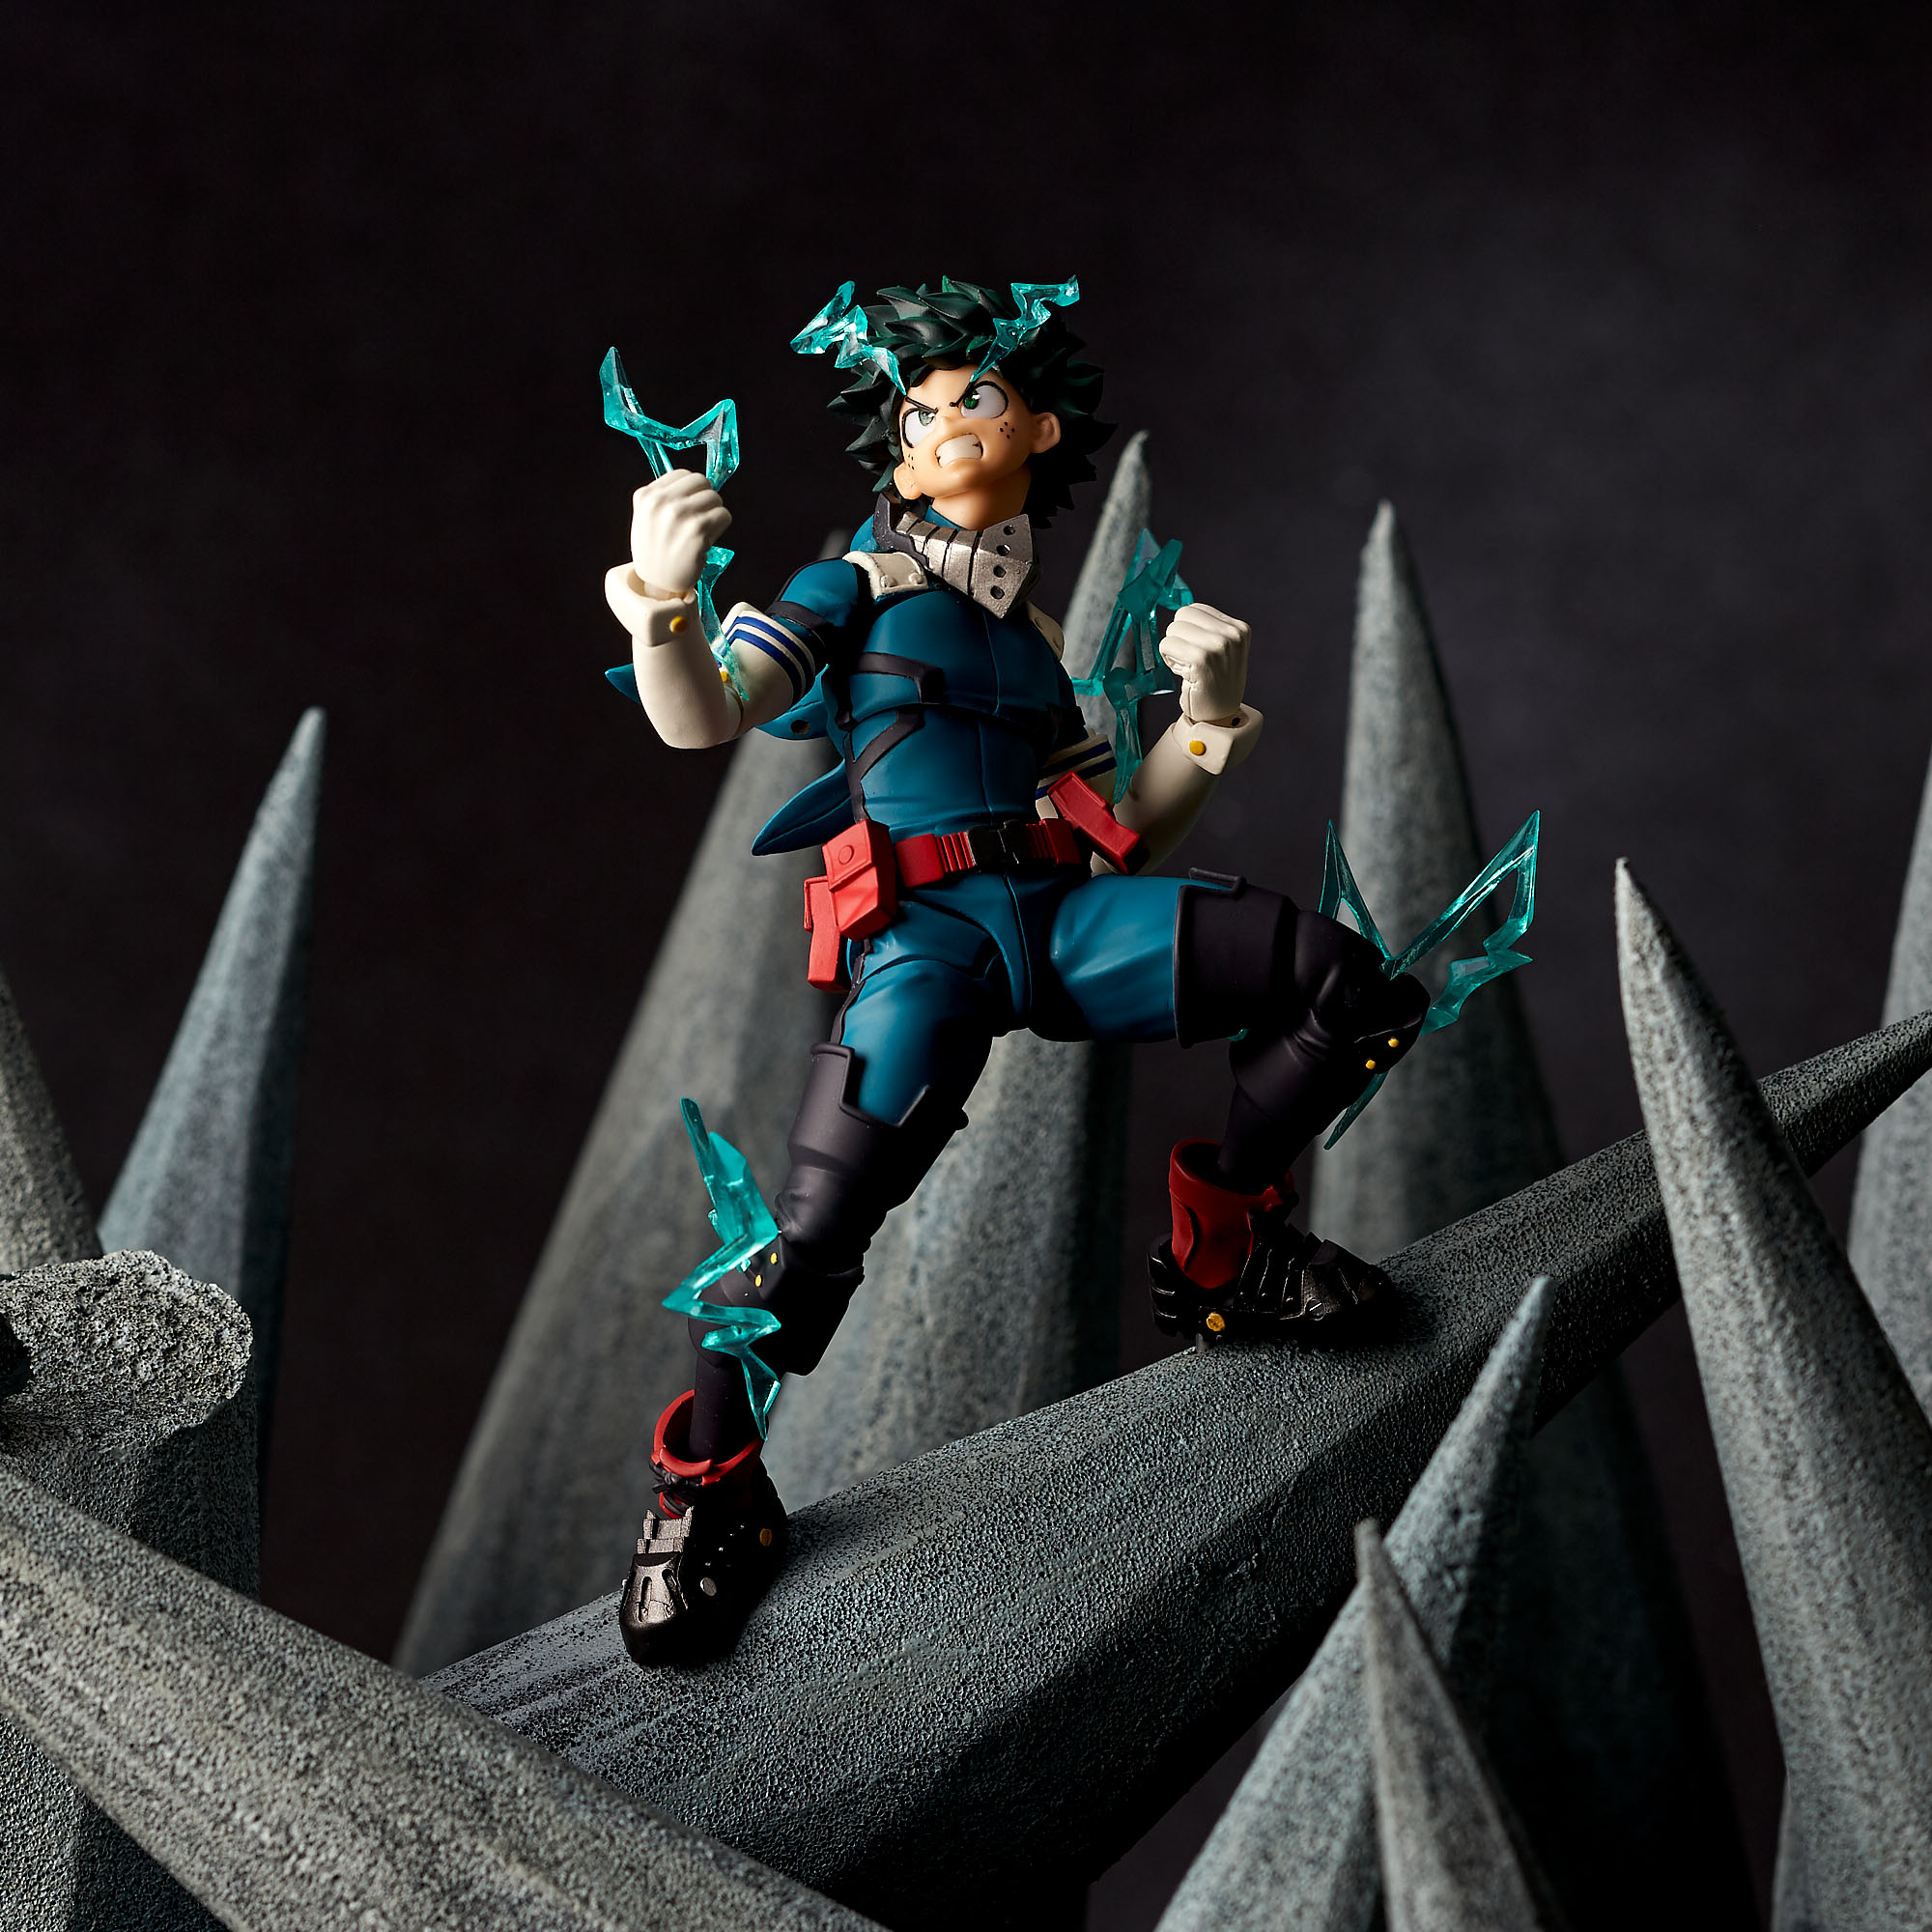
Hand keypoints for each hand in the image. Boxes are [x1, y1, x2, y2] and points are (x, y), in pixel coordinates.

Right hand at [629, 470, 731, 598]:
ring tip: (702, 530)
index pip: (683, 474)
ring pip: (715, 498)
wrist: (658, 584)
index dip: (692, 490)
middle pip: (702, 481)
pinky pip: (724, 515)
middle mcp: (661, 502)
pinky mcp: (698, 531)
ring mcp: (679, 515)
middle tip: (700, 518)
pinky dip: (721, 526)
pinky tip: (707, 539)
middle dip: (706, 498)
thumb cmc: (655, 551)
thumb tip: (696, 483)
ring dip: (714, 513)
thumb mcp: (647, 517)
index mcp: (646, 496)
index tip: (690, 506)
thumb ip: (664, 497)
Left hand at [1159, 603, 1249, 722]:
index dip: (1189, 629)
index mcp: (1239, 628)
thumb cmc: (1216, 683)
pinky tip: (1184, 673)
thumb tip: (1181, 612)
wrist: (1220, 715)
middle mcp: (1232, 634)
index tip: (1199, 650)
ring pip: (1173, 629)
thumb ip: (1209, 628)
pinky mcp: (1201, 659)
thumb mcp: (1223, 649)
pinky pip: (1166, 645)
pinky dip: (1168, 659)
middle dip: (1179, 636)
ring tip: (1189, 666)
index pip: (1196, 608)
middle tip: (1191, 658)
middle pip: (1183, 614)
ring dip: (1173, 649)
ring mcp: (1218, 646)